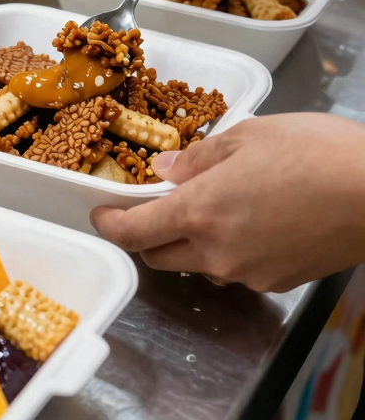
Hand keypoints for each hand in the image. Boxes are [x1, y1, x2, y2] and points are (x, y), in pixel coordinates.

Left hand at [90, 114, 364, 292]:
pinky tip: (251, 223)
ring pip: (197, 267)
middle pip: (158, 258)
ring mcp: (247, 274)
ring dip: (189, 245)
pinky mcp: (277, 283)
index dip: (109, 225)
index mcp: (198, 213)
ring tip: (213, 209)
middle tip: (154, 207)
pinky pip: (234, 271)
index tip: (102, 214)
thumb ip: (197, 158)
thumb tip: (164, 171)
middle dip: (146, 236)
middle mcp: (215, 253)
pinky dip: (227, 251)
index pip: (132, 233)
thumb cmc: (316, 153)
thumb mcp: (248, 137)